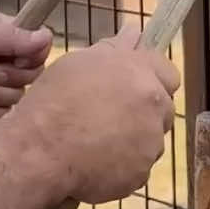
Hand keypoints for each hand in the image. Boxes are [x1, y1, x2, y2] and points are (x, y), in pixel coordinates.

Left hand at [0, 12, 52, 120]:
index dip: (31, 59)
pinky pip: (1, 115)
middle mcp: (4, 59)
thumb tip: (49, 35)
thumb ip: (14, 37)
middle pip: (31, 76)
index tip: (15, 61)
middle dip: (7, 79)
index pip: (38, 49)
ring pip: (16, 98)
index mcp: (5, 35)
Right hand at [11, 26, 179, 204]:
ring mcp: (151, 144)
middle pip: (162, 109)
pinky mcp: (141, 174)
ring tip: (96, 142)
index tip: (132, 87)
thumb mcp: (79, 63)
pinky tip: (95, 162)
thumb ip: (114, 49)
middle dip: (143, 112)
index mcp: (142, 74)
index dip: (151, 79)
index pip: (168, 73)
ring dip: (133, 141)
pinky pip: (137, 168)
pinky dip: (122, 167)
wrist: (40, 149)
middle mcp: (154, 107)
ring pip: (150, 140)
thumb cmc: (54, 100)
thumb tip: (134, 34)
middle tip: (109, 116)